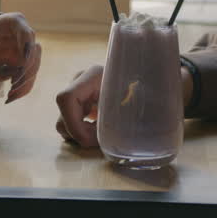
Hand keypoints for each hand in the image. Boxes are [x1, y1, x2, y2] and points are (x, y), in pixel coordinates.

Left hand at [0, 12, 42, 102]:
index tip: (22, 61)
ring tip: (10, 95)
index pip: (18, 21)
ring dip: (26, 80)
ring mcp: (20, 48)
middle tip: (13, 85)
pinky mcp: (22, 63)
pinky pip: (30, 74)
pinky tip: (11, 97)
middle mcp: (13, 34)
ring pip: (34, 62)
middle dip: (27, 67)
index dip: (25, 39)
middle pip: (31, 46)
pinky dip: (24, 87)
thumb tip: (11, 73)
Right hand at [56, 64, 193, 147]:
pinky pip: (70, 123)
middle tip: (101, 141)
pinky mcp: (80, 103)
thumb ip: (124, 116)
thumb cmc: (150, 92)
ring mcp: (78, 91)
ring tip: (103, 137)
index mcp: (94, 76)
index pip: (66, 98)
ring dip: (80, 135)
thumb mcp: (138, 103)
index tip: (90, 140)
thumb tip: (111, 139)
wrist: (154, 84)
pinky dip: (81, 133)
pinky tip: (99, 133)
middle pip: (62, 113)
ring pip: (63, 121)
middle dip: (78, 133)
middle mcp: (81, 81)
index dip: (73, 124)